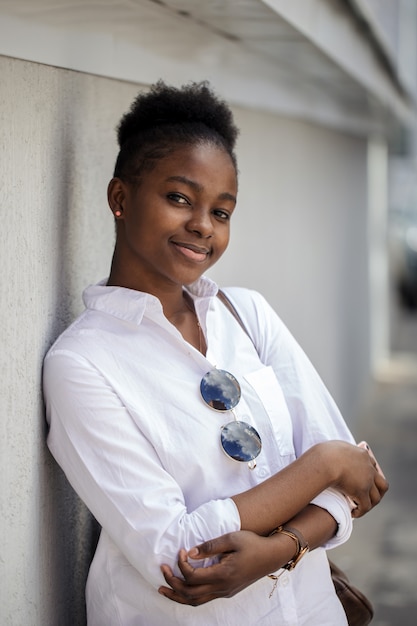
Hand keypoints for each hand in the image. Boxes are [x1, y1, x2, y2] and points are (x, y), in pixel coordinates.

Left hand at [158, 530, 285, 605]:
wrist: (271, 555)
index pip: (192, 576)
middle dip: (172, 583)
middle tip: (162, 569)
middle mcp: (222, 588)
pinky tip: (183, 590)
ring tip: (163, 588)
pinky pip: (203, 599)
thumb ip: (210, 546)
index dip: (181, 564)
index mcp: (223, 574)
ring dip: (177, 596)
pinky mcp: (227, 592)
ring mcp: (225, 592)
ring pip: (195, 601)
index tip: (180, 550)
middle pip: (190, 594)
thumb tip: (190, 553)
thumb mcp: (231, 538)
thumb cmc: (252, 543)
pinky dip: (189, 597)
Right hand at [319, 440, 387, 517]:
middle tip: (368, 498)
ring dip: (369, 504)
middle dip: (377, 492)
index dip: (369, 475)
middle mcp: (369, 468)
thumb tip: (335, 455)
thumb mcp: (334, 448)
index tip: (362, 481)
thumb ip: (340, 452)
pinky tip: (353, 513)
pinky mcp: (361, 492)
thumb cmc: (323, 454)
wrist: (324, 460)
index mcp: (362, 454)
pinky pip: (365, 506)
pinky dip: (360, 511)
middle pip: (382, 483)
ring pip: (376, 497)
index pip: (373, 465)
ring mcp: (367, 480)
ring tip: (359, 508)